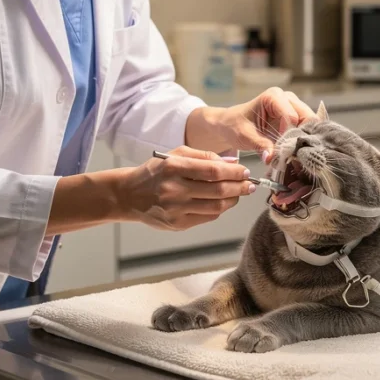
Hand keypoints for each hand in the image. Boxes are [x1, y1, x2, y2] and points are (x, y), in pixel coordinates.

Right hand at [115, 147, 254, 230]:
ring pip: (216, 207)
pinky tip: (224, 202)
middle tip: (250, 184)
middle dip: (239, 187)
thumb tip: (232, 163)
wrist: (130, 195)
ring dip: (233, 200)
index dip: (234, 172)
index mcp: (173, 167)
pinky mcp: (177, 224)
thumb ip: (204, 156)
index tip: (245, 171)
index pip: (213, 171)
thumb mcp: (176, 155)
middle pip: (218, 190)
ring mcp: (175, 209)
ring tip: (240, 193)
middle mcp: (174, 189)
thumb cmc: (156, 172)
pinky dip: (220, 209)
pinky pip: (207, 217)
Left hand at [185, 87, 316, 158]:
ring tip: (293, 155)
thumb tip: (271, 158)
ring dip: (303, 140)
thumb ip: (260, 145)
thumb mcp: (244, 136)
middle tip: (293, 155)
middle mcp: (287, 98)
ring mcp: (293, 107)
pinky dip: (302, 141)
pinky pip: (306, 130)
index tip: (282, 152)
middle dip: (301, 137)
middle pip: (307, 118)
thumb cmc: (234, 125)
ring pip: (310, 124)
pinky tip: (294, 152)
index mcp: (273, 96)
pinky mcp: (296, 118)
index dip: (289, 135)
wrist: (230, 125)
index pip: (291, 116)